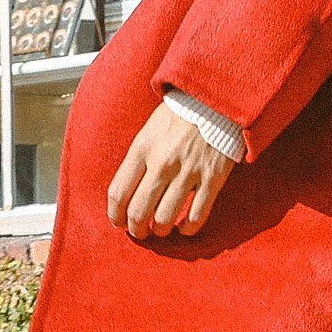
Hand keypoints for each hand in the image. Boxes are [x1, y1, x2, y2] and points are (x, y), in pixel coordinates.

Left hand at [107, 102, 234, 238]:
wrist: (215, 100)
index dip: (115, 215)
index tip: (118, 222)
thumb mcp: (148, 131)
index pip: (118, 193)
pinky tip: (183, 228)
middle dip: (135, 228)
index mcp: (142, 149)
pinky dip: (187, 228)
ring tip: (160, 229)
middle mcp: (162, 164)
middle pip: (139, 211)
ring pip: (165, 218)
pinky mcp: (212, 179)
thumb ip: (137, 160)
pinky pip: (196, 215)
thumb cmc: (179, 116)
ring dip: (159, 230)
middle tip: (138, 231)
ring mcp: (188, 173)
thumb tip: (128, 193)